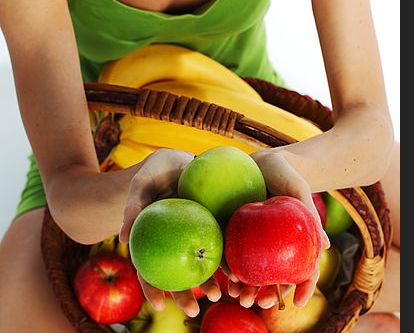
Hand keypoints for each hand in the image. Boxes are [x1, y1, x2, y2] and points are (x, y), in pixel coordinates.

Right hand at [119, 148, 221, 315]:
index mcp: (152, 239)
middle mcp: (173, 242)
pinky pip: (219, 243)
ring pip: (200, 263)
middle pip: (176, 274)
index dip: (151, 288)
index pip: (148, 269)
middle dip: (184, 295)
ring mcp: (193, 235)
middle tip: (194, 311)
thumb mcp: (140, 184)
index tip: (158, 305)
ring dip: (210, 281)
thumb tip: (122, 237)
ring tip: (221, 294)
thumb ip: (132, 207)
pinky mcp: (212, 224)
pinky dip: (226, 256)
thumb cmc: (153, 171)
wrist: (178, 158)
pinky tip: (236, 268)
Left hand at [225, 148, 328, 308]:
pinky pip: (230, 249)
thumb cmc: (287, 175)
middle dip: (265, 294)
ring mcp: (253, 238)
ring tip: (236, 296)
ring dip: (245, 286)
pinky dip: (227, 264)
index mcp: (293, 239)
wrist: (264, 159)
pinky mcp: (233, 228)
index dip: (303, 286)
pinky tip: (222, 273)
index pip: (302, 268)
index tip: (299, 302)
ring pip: (250, 268)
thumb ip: (310, 213)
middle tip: (258, 304)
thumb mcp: (299, 189)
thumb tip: (326, 247)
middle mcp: (273, 243)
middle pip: (273, 275)